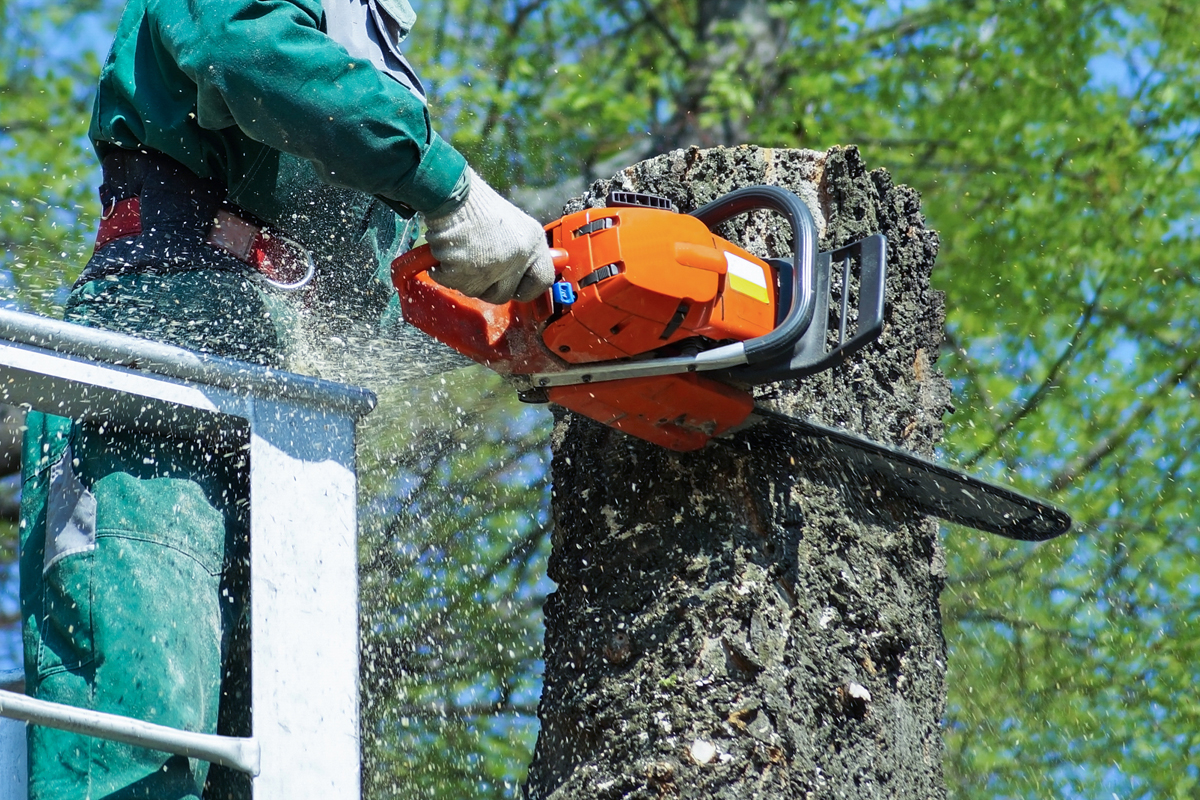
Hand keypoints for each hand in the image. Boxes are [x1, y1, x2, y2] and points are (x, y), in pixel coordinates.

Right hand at [422, 169, 553, 303]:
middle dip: (489, 286)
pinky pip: (453, 283)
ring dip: (466, 278)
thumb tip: (522, 274)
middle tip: (478, 268)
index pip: (542, 281)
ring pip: (477, 291)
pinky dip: (445, 272)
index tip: (517, 288)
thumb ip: (523, 250)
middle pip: (503, 294)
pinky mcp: (464, 274)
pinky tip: (448, 253)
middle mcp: (516, 259)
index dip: (527, 288)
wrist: (453, 195)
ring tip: (463, 253)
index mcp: (533, 244)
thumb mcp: (515, 224)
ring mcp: (490, 269)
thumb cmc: (479, 205)